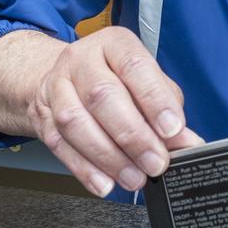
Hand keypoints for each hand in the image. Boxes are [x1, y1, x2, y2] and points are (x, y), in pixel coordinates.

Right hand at [26, 27, 202, 196]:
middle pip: (102, 95)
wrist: (64, 76)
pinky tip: (105, 182)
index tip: (172, 129)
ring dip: (109, 157)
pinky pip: (59, 145)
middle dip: (133, 136)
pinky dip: (84, 169)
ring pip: (76, 122)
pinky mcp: (42, 116)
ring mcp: (56, 87)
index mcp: (113, 44)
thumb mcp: (146, 81)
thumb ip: (167, 107)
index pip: (134, 65)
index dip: (154, 99)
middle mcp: (81, 60)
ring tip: (133, 177)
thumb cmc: (113, 78)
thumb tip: (186, 142)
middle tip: (155, 163)